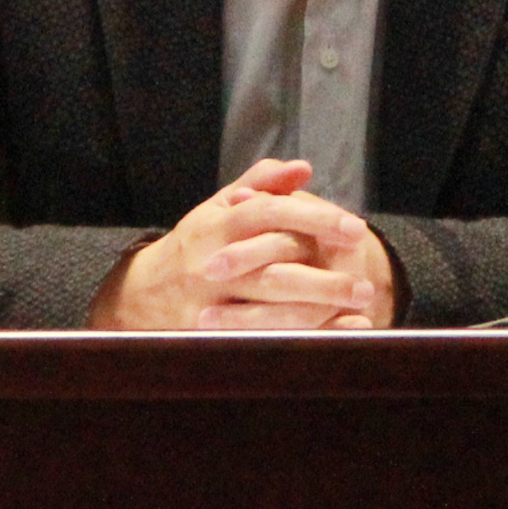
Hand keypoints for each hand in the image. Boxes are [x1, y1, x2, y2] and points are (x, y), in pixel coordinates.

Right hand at [87, 158, 400, 329]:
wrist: (141, 291)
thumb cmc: (197, 242)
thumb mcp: (220, 206)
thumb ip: (261, 184)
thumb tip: (302, 168)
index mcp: (219, 224)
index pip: (271, 215)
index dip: (314, 220)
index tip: (356, 229)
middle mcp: (212, 264)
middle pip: (273, 272)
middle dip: (324, 281)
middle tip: (367, 285)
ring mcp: (208, 303)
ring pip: (268, 313)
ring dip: (317, 314)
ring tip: (361, 311)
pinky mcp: (208, 336)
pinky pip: (261, 339)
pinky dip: (302, 340)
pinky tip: (334, 338)